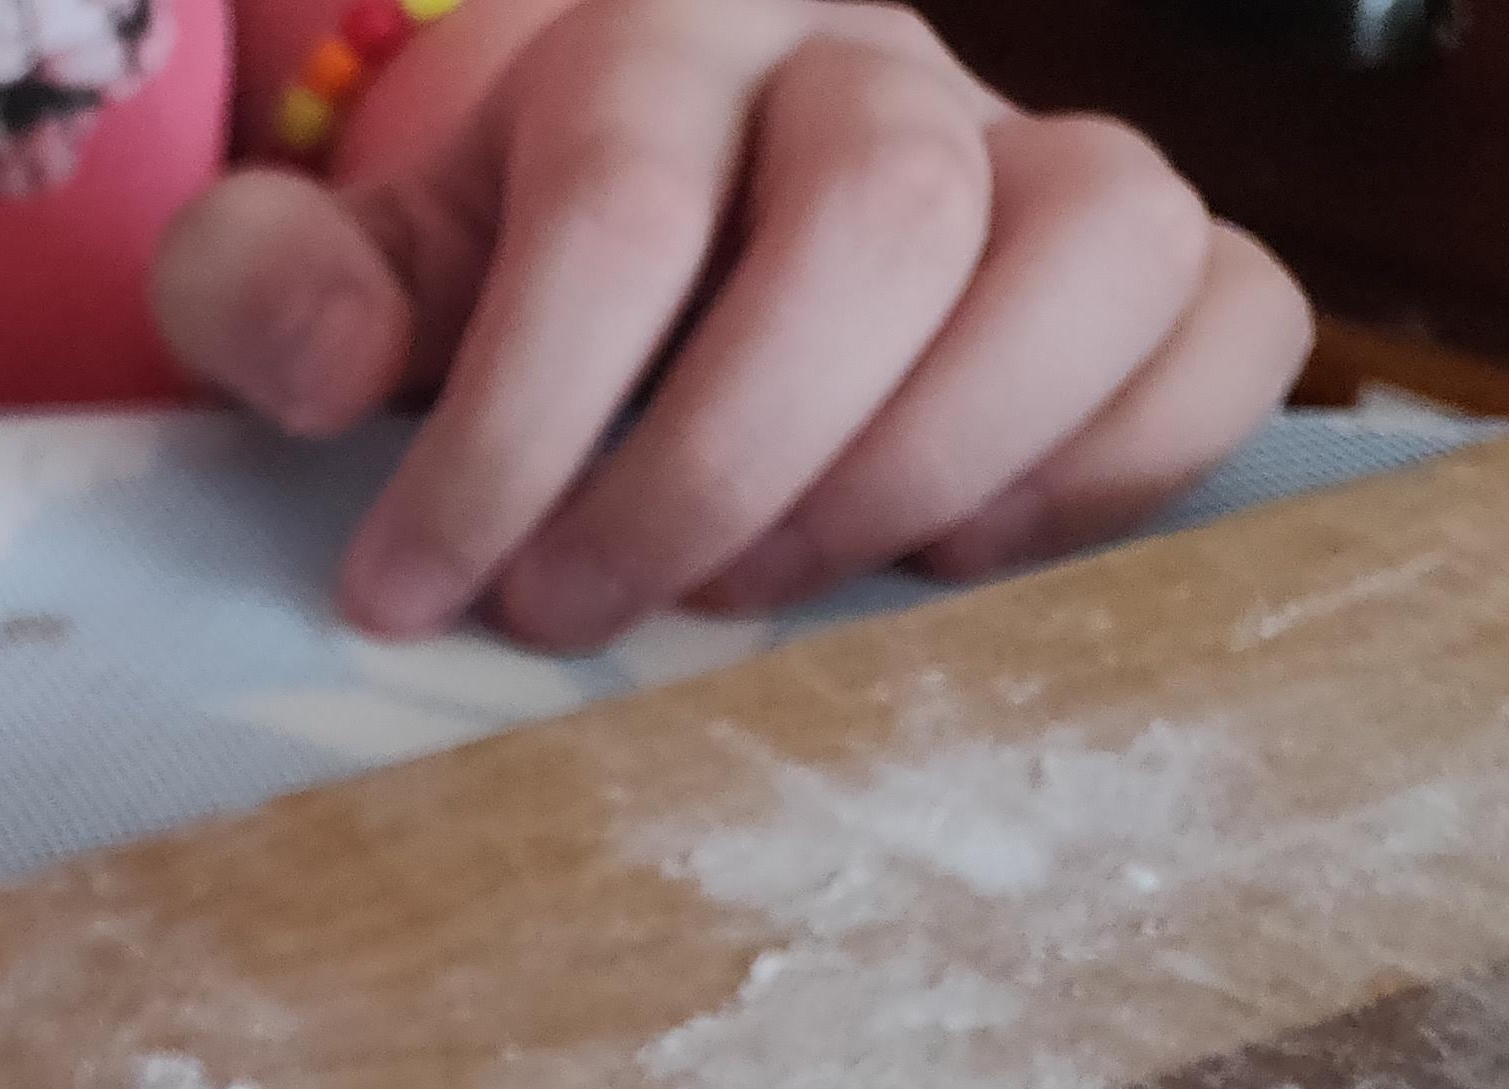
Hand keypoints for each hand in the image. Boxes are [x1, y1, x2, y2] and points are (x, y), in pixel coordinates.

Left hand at [150, 0, 1311, 647]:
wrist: (623, 230)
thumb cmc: (478, 275)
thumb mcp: (334, 268)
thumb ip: (273, 288)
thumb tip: (331, 368)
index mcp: (655, 36)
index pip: (620, 212)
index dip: (513, 429)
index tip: (407, 592)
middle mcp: (870, 64)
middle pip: (879, 220)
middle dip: (720, 462)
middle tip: (583, 611)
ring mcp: (1037, 150)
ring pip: (1098, 245)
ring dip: (925, 465)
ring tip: (765, 598)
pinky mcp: (1148, 263)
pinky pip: (1235, 324)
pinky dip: (1120, 464)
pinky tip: (953, 564)